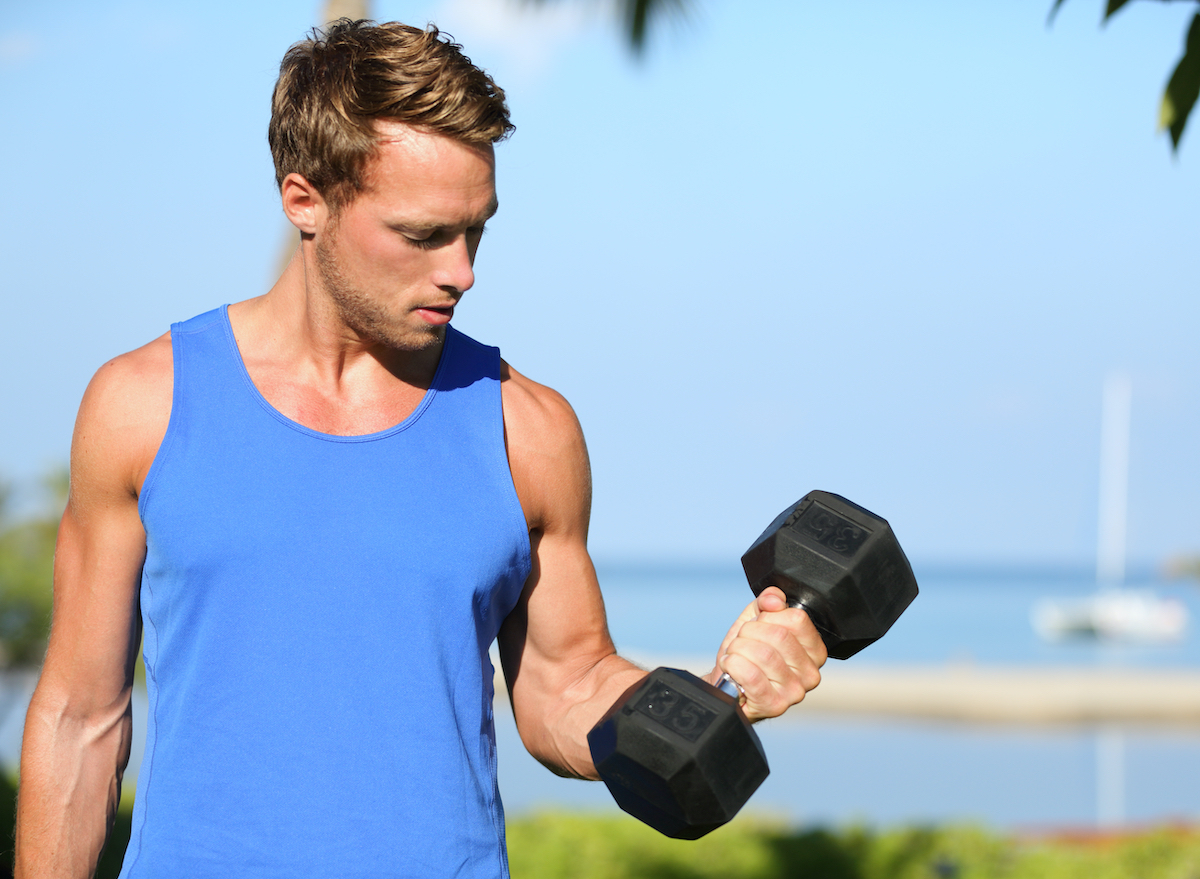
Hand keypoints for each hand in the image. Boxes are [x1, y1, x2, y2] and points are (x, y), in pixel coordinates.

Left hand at [706, 586, 826, 721]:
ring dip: (738, 649)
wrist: (727, 685)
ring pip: (763, 654)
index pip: (796, 619)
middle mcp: (811, 674)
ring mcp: (795, 692)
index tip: (759, 625)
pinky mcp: (775, 705)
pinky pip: (751, 675)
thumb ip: (768, 602)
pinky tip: (731, 667)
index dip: (769, 616)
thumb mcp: (757, 621)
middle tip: (743, 642)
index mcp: (814, 650)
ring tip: (735, 656)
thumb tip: (775, 600)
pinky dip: (733, 665)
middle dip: (749, 632)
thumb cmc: (746, 654)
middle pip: (778, 635)